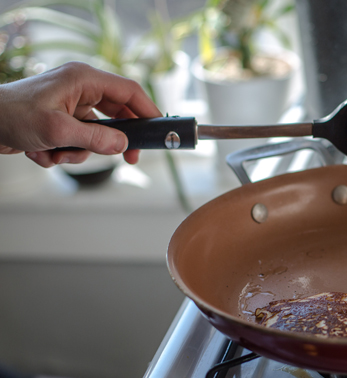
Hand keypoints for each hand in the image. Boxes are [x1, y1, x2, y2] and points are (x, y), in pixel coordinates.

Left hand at [0, 61, 160, 166]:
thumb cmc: (11, 115)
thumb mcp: (57, 130)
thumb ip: (95, 139)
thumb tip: (123, 146)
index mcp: (83, 79)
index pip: (129, 91)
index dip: (149, 110)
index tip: (160, 130)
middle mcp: (80, 88)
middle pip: (118, 114)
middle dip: (117, 140)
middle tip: (130, 158)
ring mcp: (71, 105)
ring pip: (97, 134)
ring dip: (80, 151)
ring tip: (56, 153)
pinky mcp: (62, 120)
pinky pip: (79, 141)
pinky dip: (64, 152)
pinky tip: (43, 152)